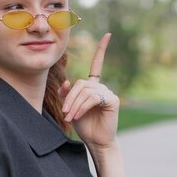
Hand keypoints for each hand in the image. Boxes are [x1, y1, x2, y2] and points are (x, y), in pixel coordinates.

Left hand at [57, 33, 119, 149]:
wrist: (96, 141)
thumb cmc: (85, 126)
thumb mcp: (71, 108)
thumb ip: (67, 94)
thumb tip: (67, 82)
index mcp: (93, 87)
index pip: (97, 65)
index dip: (101, 50)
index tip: (108, 35)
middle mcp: (101, 87)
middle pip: (81, 84)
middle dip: (70, 98)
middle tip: (64, 113)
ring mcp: (108, 93)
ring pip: (85, 91)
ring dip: (74, 105)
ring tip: (70, 117)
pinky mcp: (112, 100)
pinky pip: (93, 98)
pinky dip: (83, 107)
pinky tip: (79, 116)